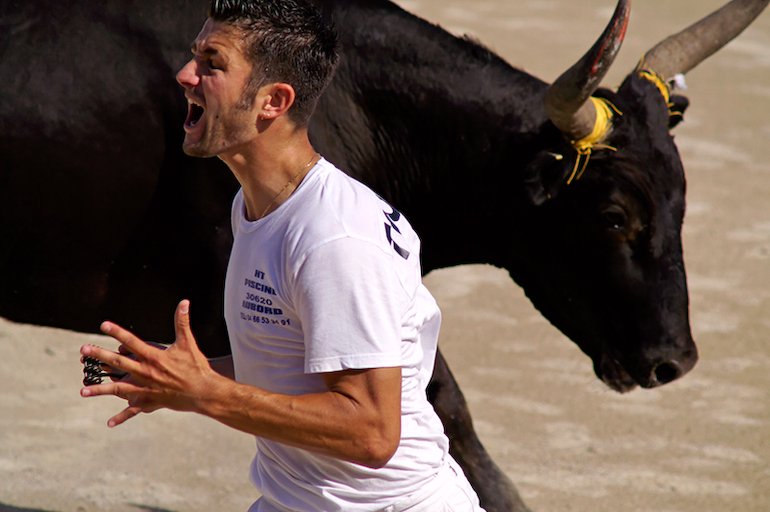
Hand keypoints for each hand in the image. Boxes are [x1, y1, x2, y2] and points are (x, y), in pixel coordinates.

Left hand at [80, 300, 216, 426]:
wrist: (202, 391)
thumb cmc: (196, 366)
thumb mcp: (187, 342)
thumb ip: (182, 322)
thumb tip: (184, 301)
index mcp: (153, 357)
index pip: (131, 341)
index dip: (117, 332)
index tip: (103, 325)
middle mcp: (145, 372)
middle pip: (118, 362)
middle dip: (99, 355)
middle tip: (83, 349)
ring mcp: (145, 389)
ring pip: (118, 389)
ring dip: (100, 390)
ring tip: (82, 390)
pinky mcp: (149, 402)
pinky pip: (133, 410)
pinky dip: (121, 417)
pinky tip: (109, 423)